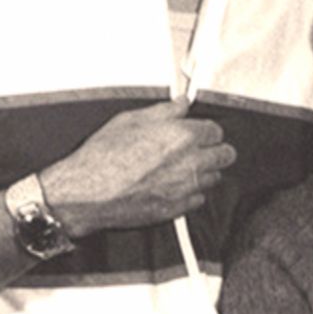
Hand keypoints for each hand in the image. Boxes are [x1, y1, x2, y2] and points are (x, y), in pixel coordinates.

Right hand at [39, 97, 235, 234]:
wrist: (87, 192)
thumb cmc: (103, 156)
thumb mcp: (130, 120)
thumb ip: (163, 111)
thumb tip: (180, 104)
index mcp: (182, 136)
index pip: (216, 131)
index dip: (207, 130)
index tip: (200, 132)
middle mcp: (190, 162)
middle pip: (225, 155)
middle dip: (215, 150)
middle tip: (201, 149)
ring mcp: (186, 188)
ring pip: (214, 178)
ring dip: (205, 172)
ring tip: (185, 168)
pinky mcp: (177, 209)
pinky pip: (199, 199)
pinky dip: (191, 192)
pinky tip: (175, 185)